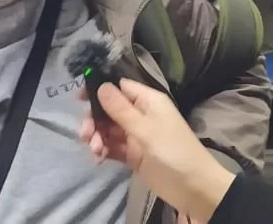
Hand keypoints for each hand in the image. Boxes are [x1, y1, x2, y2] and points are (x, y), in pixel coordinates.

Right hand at [81, 80, 234, 221]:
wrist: (194, 188)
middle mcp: (141, 115)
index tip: (79, 99)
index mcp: (148, 101)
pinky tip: (99, 158)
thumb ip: (121, 109)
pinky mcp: (133, 155)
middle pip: (109, 109)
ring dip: (97, 137)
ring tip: (96, 150)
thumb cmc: (173, 151)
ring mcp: (136, 135)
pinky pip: (112, 147)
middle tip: (86, 134)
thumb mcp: (145, 129)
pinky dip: (103, 150)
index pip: (119, 87)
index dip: (99, 90)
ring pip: (108, 129)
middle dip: (94, 120)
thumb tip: (101, 85)